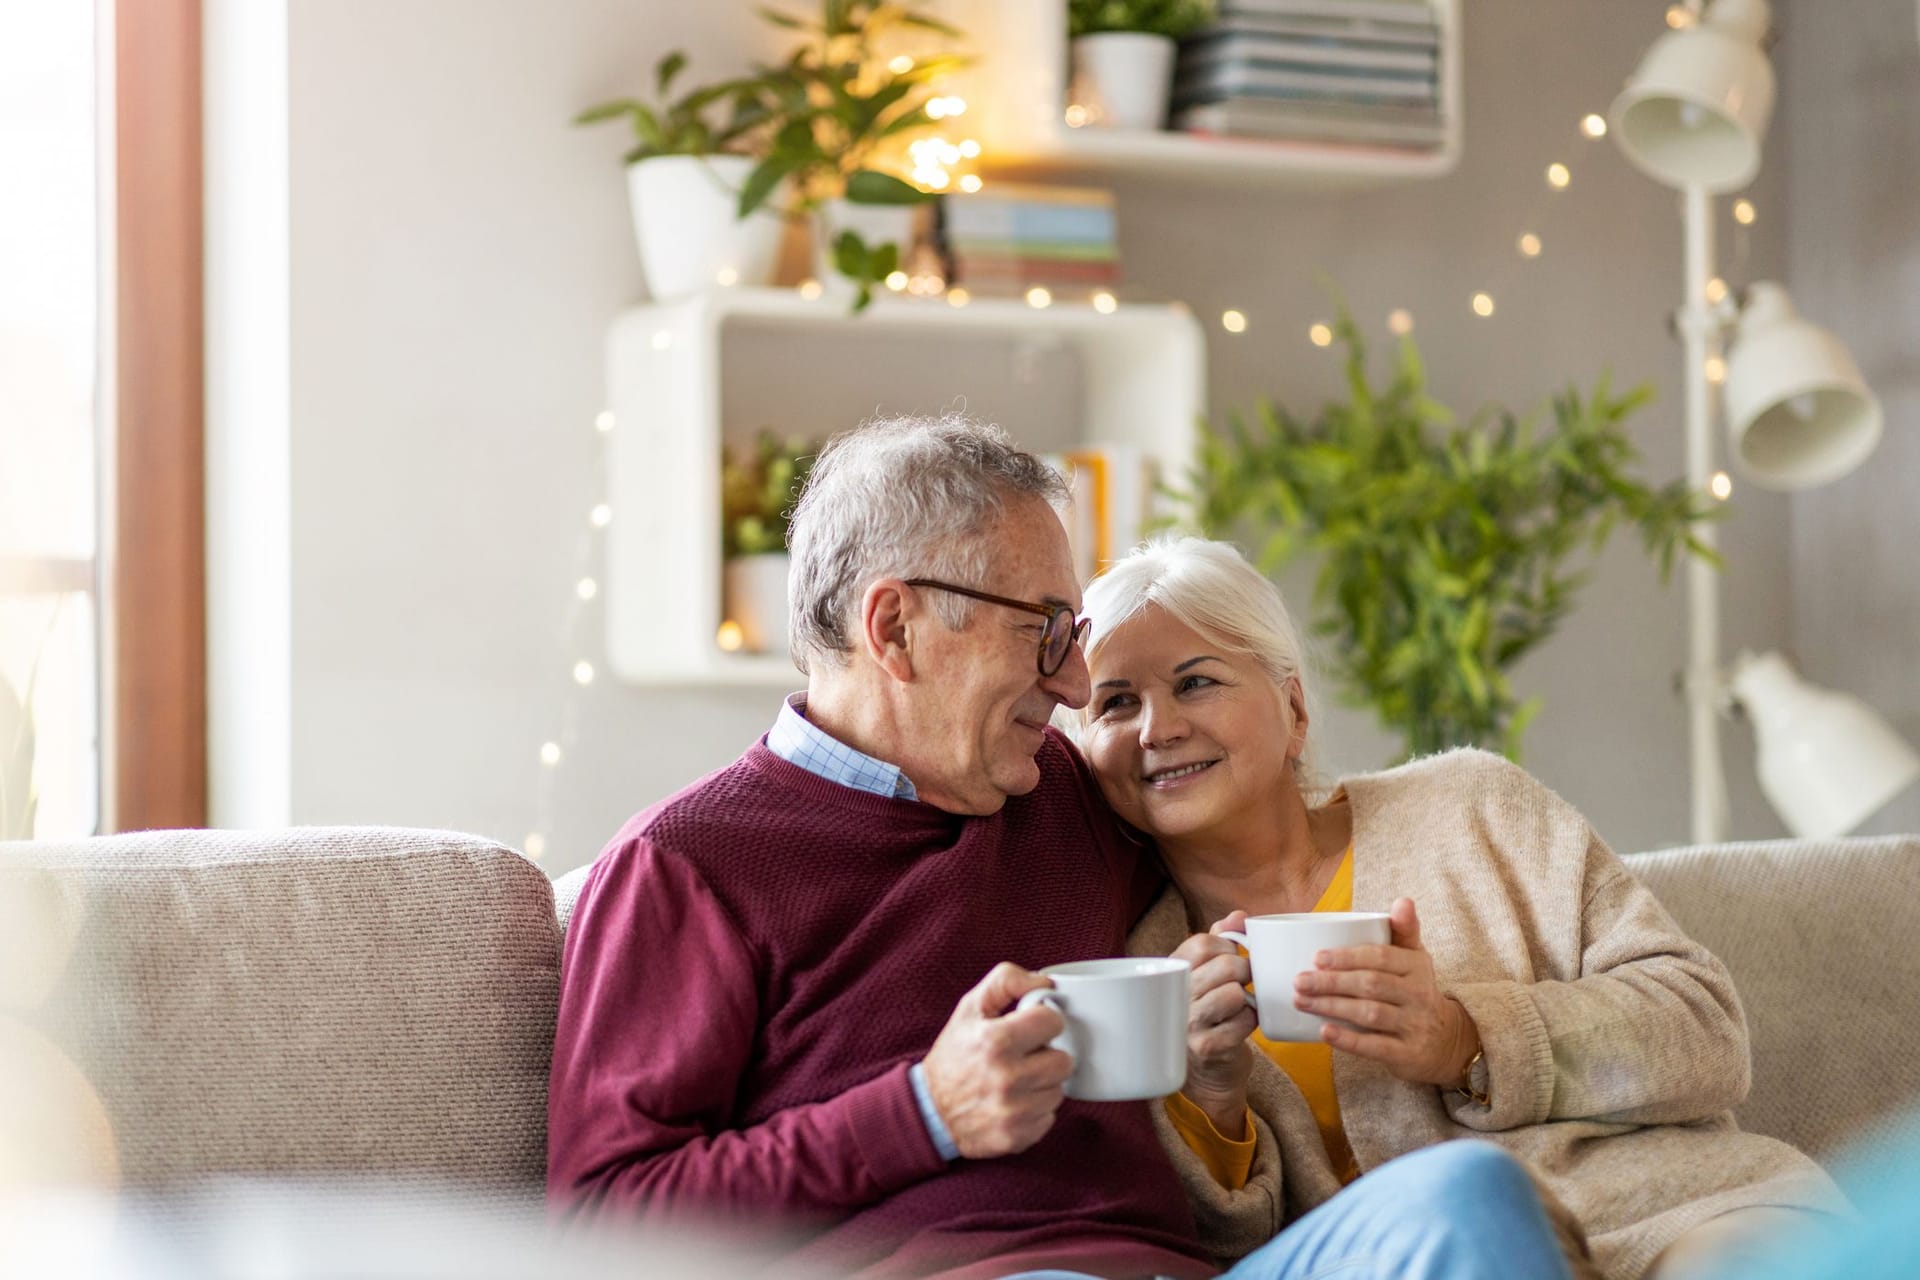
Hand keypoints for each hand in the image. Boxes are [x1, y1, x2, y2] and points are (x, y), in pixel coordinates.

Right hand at [921, 962, 1074, 1158]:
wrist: (929, 1112)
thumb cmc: (954, 1055)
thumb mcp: (970, 1008)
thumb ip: (1006, 982)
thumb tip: (1046, 983)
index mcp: (996, 1041)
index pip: (1053, 1022)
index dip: (1044, 1021)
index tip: (1032, 1027)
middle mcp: (1007, 1078)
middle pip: (1064, 1061)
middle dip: (1047, 1056)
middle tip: (1026, 1057)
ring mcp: (1013, 1112)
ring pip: (1059, 1091)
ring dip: (1043, 1085)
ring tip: (1018, 1080)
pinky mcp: (1017, 1137)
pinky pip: (1049, 1117)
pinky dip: (1036, 1110)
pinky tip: (1015, 1103)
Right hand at [1172, 911, 1257, 1137]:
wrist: (1206, 1074)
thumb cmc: (1208, 1015)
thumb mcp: (1205, 975)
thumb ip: (1219, 941)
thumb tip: (1238, 915)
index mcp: (1171, 973)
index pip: (1202, 942)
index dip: (1228, 944)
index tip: (1234, 955)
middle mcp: (1175, 997)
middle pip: (1224, 965)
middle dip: (1245, 970)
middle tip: (1245, 981)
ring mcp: (1189, 1024)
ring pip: (1235, 993)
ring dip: (1247, 998)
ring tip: (1241, 1004)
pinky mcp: (1208, 1047)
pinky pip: (1244, 1021)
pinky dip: (1251, 1021)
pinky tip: (1242, 1025)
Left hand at [1292, 897, 1479, 1087]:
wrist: (1448, 1041)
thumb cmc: (1416, 991)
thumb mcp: (1415, 959)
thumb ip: (1404, 930)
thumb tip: (1403, 900)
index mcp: (1416, 966)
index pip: (1380, 957)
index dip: (1347, 957)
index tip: (1317, 958)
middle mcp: (1419, 994)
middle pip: (1370, 985)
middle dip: (1331, 982)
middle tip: (1299, 981)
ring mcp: (1414, 1025)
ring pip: (1369, 1014)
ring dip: (1332, 1007)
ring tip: (1301, 1002)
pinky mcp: (1407, 1054)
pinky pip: (1375, 1046)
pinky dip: (1348, 1040)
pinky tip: (1324, 1032)